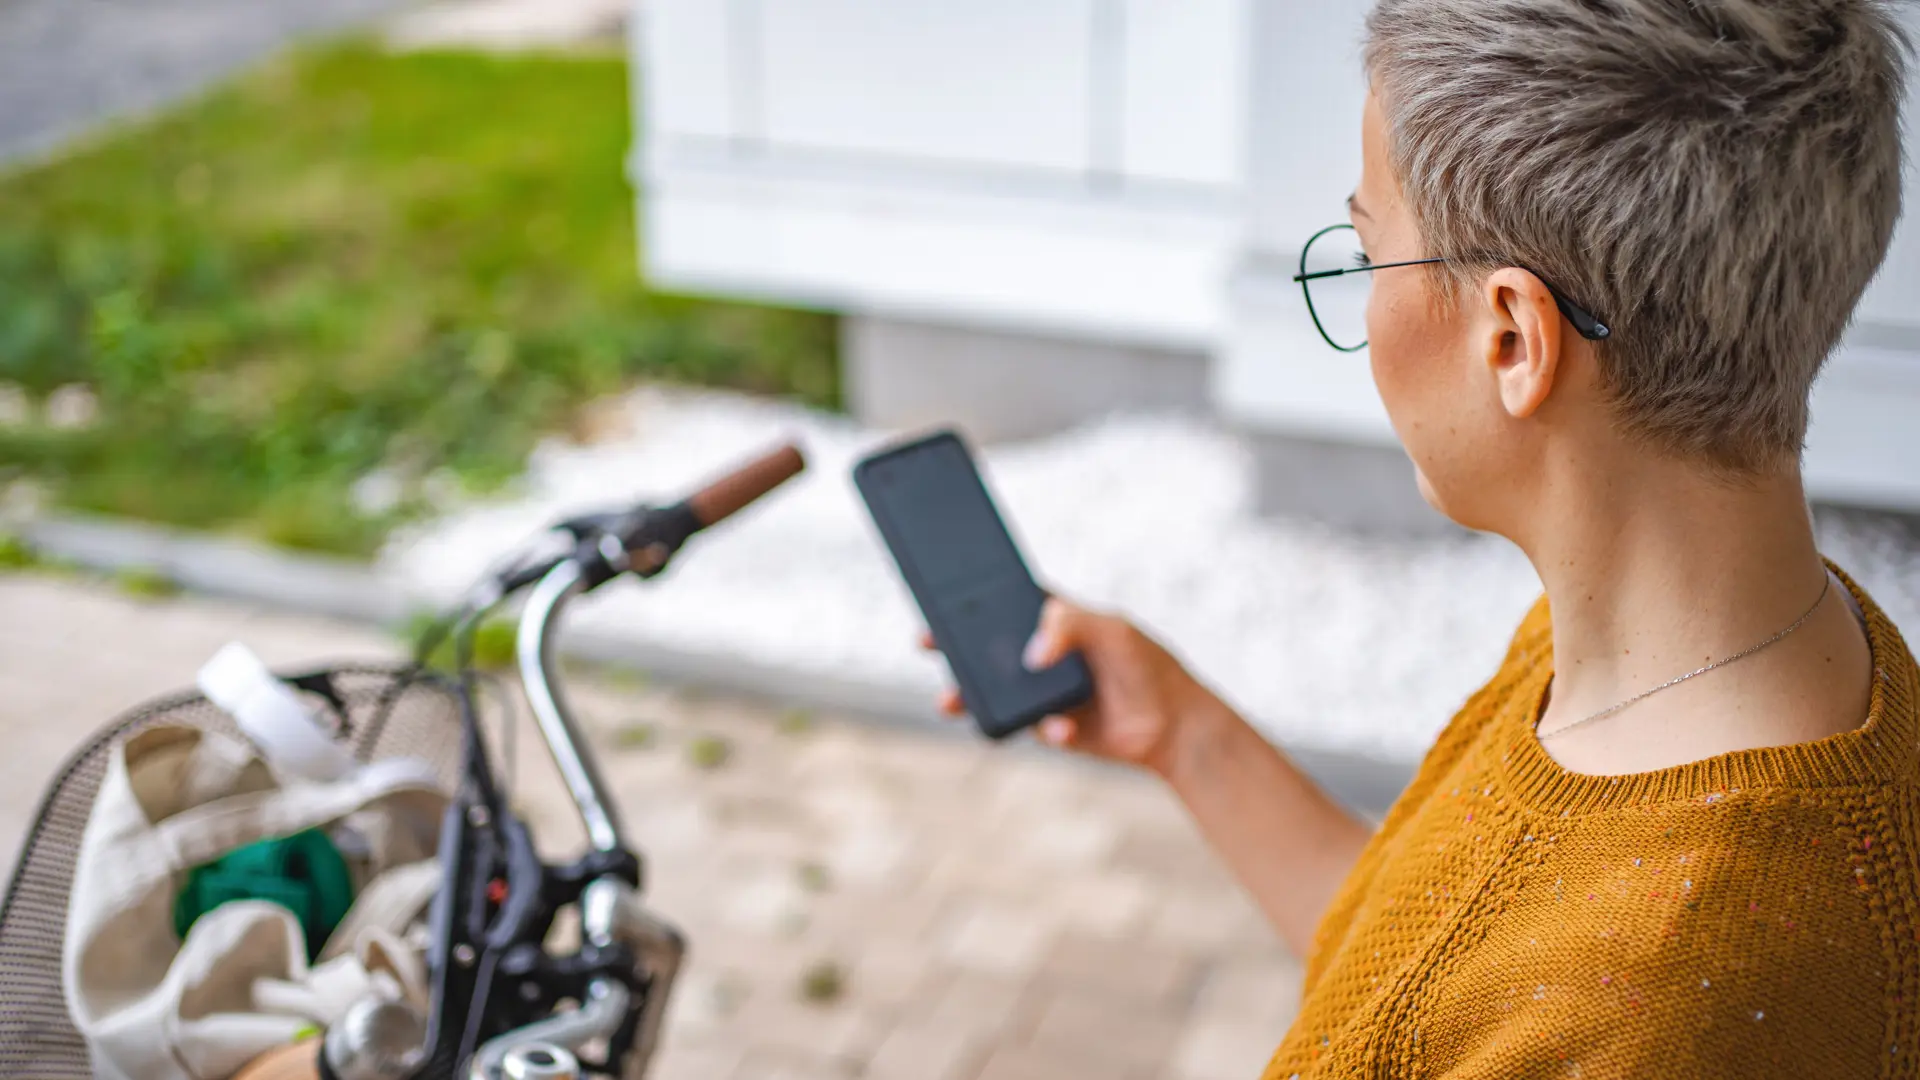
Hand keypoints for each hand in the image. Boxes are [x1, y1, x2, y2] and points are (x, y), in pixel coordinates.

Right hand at [923, 597, 1215, 775]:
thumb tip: (1031, 655)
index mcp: (1056, 619)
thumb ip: (1071, 626)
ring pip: (993, 691)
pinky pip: (1029, 728)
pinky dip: (1043, 728)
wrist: (1174, 726)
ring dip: (968, 695)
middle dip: (953, 646)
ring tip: (950, 700)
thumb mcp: (1113, 630)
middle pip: (986, 647)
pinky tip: (1063, 728)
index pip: (1005, 601)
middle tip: (925, 642)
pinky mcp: (1051, 728)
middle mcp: (1043, 654)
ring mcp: (1043, 691)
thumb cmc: (1147, 666)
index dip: (970, 598)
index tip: (938, 595)